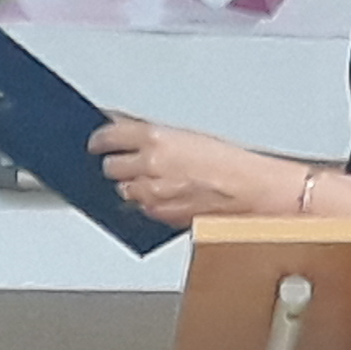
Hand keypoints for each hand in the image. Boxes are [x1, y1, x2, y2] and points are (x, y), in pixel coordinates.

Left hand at [89, 114, 300, 225]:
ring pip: (125, 191)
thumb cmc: (233, 163)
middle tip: (129, 162)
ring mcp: (153, 194)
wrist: (253, 191)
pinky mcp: (161, 215)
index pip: (109, 136)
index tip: (97, 142)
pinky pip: (144, 209)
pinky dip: (150, 204)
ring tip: (155, 181)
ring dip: (133, 186)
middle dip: (117, 165)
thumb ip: (158, 137)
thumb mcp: (192, 136)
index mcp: (156, 138)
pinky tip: (168, 195)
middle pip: (110, 167)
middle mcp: (149, 165)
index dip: (100, 139)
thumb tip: (135, 133)